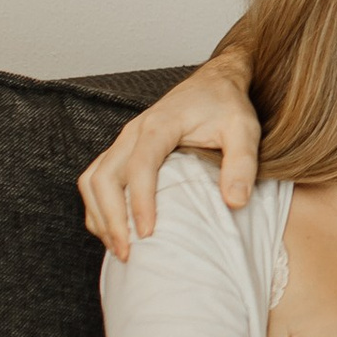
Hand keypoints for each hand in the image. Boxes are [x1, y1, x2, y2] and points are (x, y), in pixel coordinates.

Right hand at [78, 57, 260, 256]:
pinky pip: (96, 180)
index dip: (140, 201)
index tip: (147, 234)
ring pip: (92, 180)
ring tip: (119, 248)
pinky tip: (115, 231)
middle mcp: (133, 133)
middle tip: (128, 253)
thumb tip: (234, 203)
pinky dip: (98, 208)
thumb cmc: (227, 106)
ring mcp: (123, 142)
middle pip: (103, 176)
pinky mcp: (122, 151)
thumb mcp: (244, 129)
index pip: (140, 166)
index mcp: (161, 125)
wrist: (214, 83)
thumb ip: (242, 163)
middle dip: (111, 218)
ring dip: (99, 216)